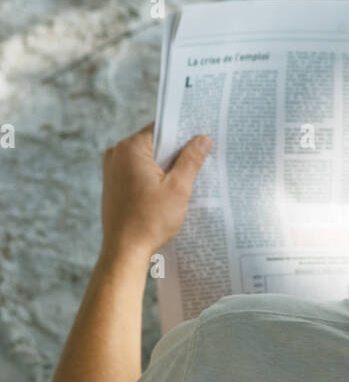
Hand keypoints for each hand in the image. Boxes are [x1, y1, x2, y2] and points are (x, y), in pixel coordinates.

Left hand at [100, 124, 212, 258]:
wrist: (125, 252)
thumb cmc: (150, 221)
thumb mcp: (178, 187)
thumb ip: (191, 159)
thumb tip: (203, 139)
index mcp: (130, 149)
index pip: (161, 129)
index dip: (183, 133)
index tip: (201, 139)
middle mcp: (116, 155)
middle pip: (155, 143)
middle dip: (176, 152)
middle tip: (199, 161)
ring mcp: (112, 171)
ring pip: (148, 159)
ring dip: (166, 167)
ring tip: (185, 179)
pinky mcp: (113, 185)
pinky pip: (138, 172)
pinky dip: (154, 178)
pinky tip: (169, 192)